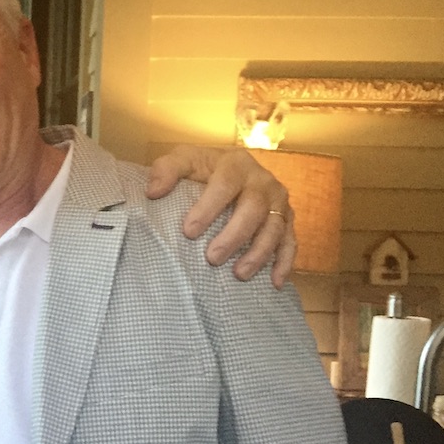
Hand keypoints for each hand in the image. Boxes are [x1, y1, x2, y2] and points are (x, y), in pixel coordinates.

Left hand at [146, 144, 296, 287]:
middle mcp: (262, 181)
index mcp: (236, 164)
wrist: (230, 169)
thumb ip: (166, 170)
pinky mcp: (287, 219)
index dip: (208, 208)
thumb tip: (153, 191)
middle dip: (233, 236)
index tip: (189, 231)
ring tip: (238, 274)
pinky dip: (285, 262)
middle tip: (212, 259)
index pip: (225, 185)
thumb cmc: (202, 170)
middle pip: (253, 209)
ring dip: (259, 253)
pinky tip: (275, 282)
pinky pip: (291, 241)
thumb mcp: (183, 160)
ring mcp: (278, 201)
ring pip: (275, 228)